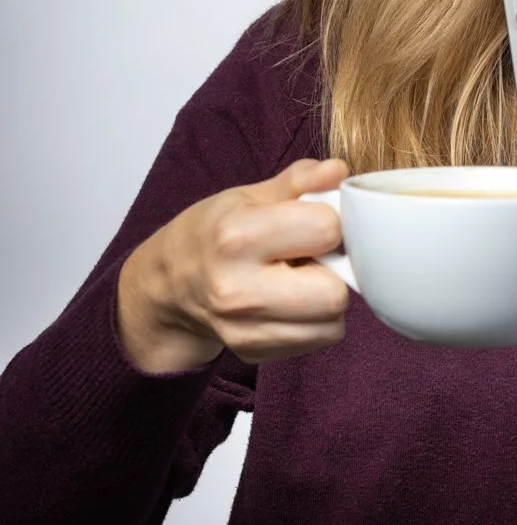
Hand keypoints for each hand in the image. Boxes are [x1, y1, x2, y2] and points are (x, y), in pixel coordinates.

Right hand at [116, 158, 351, 372]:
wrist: (169, 284)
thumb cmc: (215, 232)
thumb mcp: (251, 194)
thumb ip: (301, 179)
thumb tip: (339, 172)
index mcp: (236, 237)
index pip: (325, 230)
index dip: (329, 220)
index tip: (312, 220)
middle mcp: (236, 290)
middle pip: (334, 292)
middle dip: (335, 269)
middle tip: (314, 256)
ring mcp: (243, 329)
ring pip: (333, 323)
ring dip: (328, 299)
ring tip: (301, 278)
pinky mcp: (253, 352)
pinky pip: (319, 340)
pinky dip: (317, 321)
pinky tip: (291, 301)